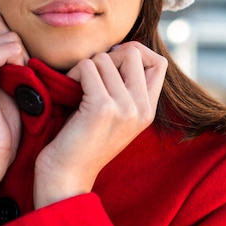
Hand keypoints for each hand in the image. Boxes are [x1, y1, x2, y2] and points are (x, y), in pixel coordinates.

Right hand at [0, 11, 27, 219]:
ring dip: (19, 54)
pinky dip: (20, 62)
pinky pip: (9, 45)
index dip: (7, 37)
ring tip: (15, 82)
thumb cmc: (2, 123)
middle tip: (17, 75)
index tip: (15, 65)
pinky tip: (15, 84)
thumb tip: (19, 33)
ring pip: (4, 29)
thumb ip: (4, 56)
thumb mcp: (5, 81)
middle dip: (14, 43)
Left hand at [34, 42, 166, 207]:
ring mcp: (125, 107)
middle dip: (106, 57)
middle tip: (89, 77)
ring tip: (76, 89)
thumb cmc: (82, 141)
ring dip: (85, 68)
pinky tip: (69, 92)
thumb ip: (125, 88)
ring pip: (105, 58)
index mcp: (149, 110)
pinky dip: (73, 74)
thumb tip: (124, 49)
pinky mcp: (102, 107)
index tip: (112, 62)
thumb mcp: (114, 115)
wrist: (66, 176)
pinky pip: (87, 67)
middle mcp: (142, 108)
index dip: (135, 52)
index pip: (159, 62)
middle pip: (133, 53)